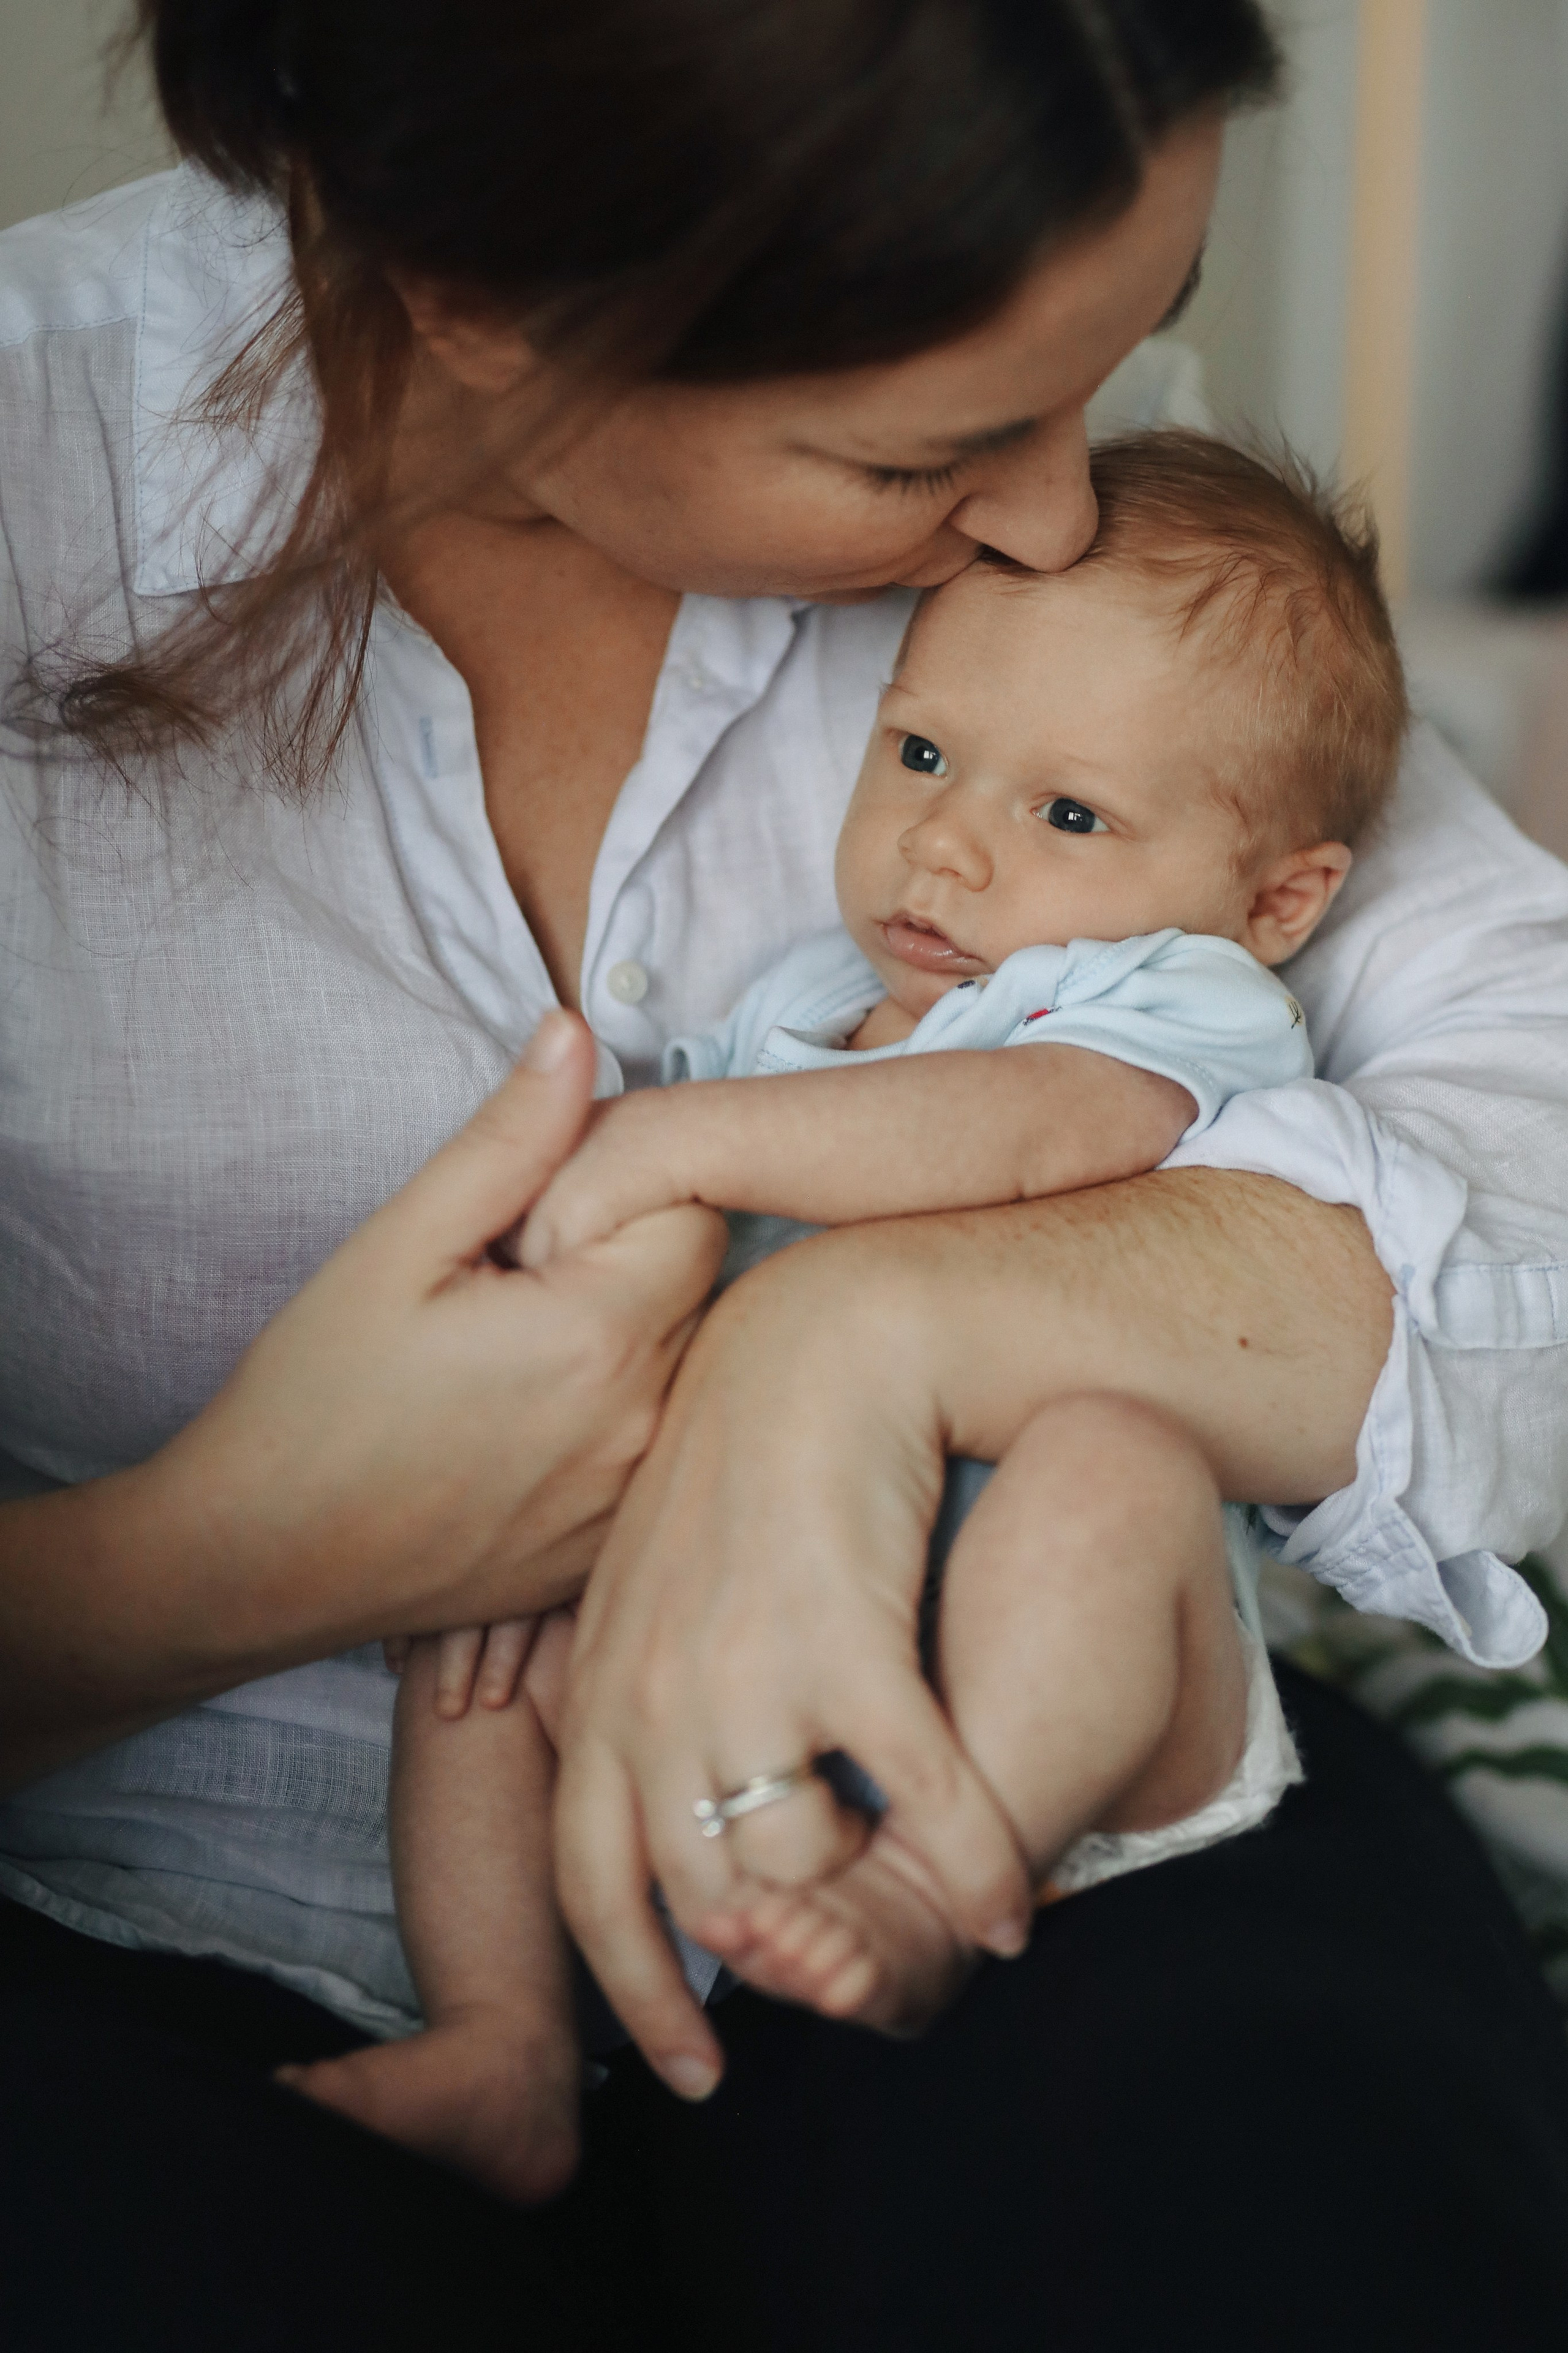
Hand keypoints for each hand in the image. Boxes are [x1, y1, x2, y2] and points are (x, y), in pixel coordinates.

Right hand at [19, 1014, 725, 1726]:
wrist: (258, 1563)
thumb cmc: (313, 1401)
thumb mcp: (398, 1247)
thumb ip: (507, 1140)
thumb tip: (577, 1035)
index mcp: (600, 1337)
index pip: (695, 1205)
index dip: (625, 1185)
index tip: (540, 1212)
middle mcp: (644, 1422)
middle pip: (704, 1281)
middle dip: (632, 1252)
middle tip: (522, 1276)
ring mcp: (636, 1494)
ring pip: (690, 1359)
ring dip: (633, 1332)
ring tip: (521, 1349)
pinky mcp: (616, 1541)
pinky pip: (661, 1439)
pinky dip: (621, 1410)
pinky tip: (529, 1421)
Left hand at [553, 1234, 1034, 2101]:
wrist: (819, 1348)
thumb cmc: (745, 1466)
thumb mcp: (654, 1587)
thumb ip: (644, 1696)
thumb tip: (666, 1796)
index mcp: (604, 1692)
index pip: (593, 1890)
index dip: (638, 1999)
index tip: (694, 2072)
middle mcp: (655, 1702)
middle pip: (707, 1903)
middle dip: (784, 1953)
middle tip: (845, 1966)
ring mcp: (747, 1680)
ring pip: (803, 1869)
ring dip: (873, 1895)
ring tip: (918, 1881)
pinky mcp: (850, 1649)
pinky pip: (925, 1811)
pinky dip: (975, 1869)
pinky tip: (1008, 1908)